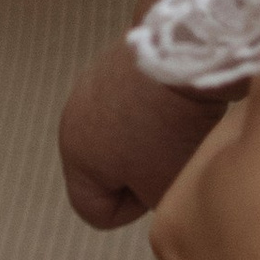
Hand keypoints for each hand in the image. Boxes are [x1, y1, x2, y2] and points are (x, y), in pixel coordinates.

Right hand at [60, 39, 228, 231]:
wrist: (183, 48)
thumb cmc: (170, 124)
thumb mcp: (163, 187)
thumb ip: (152, 205)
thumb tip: (157, 190)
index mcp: (74, 152)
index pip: (94, 210)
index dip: (132, 210)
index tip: (157, 184)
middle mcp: (77, 114)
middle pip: (110, 168)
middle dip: (145, 170)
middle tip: (175, 156)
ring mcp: (98, 80)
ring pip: (129, 133)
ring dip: (157, 136)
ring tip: (184, 124)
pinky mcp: (126, 58)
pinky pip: (143, 102)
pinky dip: (164, 107)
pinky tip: (185, 98)